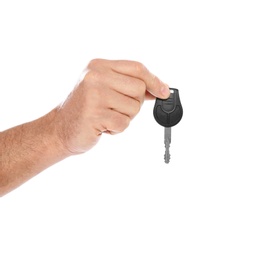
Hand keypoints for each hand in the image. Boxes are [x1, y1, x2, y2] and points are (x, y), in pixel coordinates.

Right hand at [54, 59, 169, 154]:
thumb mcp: (105, 89)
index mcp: (99, 66)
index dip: (154, 81)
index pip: (137, 68)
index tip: (164, 92)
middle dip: (134, 104)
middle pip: (139, 89)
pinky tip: (102, 126)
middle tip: (115, 109)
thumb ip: (129, 85)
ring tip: (106, 117)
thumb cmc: (86, 109)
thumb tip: (160, 88)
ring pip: (134, 108)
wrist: (60, 129)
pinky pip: (124, 123)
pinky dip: (117, 129)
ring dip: (124, 117)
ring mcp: (94, 95)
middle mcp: (95, 76)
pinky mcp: (95, 115)